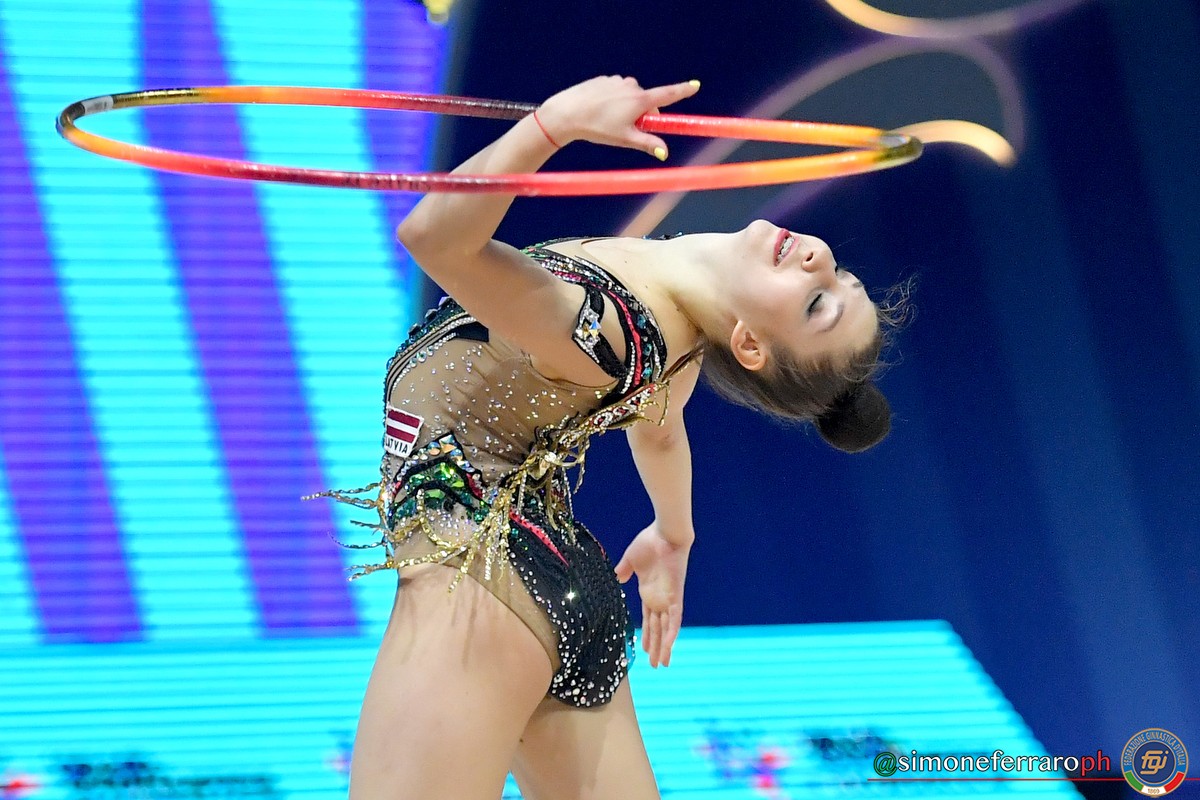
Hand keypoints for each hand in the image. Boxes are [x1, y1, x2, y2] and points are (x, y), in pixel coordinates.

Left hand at [535, 75, 699, 158]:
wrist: (567, 113)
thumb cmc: (597, 128)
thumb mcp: (625, 139)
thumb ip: (647, 143)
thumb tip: (665, 152)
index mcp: (640, 99)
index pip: (668, 94)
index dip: (683, 90)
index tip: (695, 85)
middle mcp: (631, 86)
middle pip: (647, 101)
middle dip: (644, 115)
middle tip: (629, 130)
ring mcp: (616, 81)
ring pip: (630, 97)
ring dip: (627, 108)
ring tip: (609, 122)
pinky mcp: (603, 80)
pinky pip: (615, 92)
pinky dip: (613, 101)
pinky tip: (599, 111)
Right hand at [614, 520, 691, 666]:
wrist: (665, 533)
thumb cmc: (649, 542)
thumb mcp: (631, 559)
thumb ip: (624, 570)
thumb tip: (618, 577)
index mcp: (649, 592)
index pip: (649, 620)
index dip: (647, 635)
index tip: (643, 649)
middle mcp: (660, 599)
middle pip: (658, 629)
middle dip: (656, 647)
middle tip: (654, 665)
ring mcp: (668, 599)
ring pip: (667, 629)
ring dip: (664, 646)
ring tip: (661, 664)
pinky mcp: (675, 596)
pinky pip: (675, 619)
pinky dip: (671, 633)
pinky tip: (668, 647)